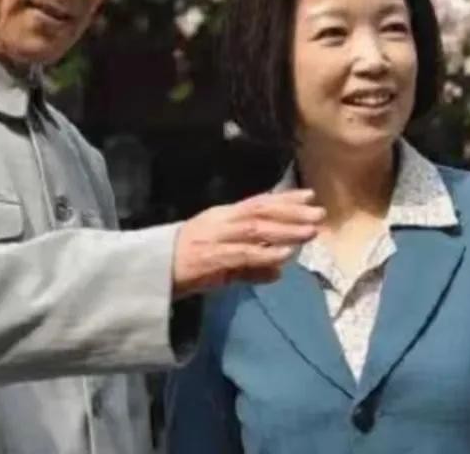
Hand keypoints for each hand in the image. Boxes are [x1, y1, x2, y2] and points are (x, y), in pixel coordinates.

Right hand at [172, 189, 323, 297]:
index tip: (310, 195)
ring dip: (285, 229)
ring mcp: (215, 238)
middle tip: (320, 213)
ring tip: (310, 231)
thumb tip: (280, 272)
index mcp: (222, 217)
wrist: (149, 274)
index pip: (258, 202)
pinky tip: (285, 254)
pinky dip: (265, 253)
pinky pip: (243, 254)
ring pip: (256, 229)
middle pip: (261, 211)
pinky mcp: (211, 258)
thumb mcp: (222, 264)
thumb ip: (251, 267)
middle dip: (292, 211)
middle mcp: (221, 222)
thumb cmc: (184, 265)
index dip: (285, 198)